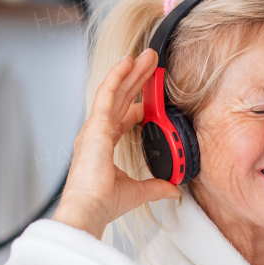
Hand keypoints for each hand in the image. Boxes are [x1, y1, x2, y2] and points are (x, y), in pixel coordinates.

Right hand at [52, 48, 181, 238]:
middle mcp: (97, 134)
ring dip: (131, 72)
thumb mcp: (137, 192)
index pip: (122, 118)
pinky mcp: (95, 125)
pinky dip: (118, 75)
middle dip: (136, 80)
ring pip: (115, 91)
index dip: (137, 105)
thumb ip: (155, 187)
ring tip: (146, 56)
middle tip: (151, 64)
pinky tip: (129, 62)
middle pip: (120, 99)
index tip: (150, 98)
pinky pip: (108, 93)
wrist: (90, 208)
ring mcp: (95, 127)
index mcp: (103, 147)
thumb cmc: (102, 202)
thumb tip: (173, 189)